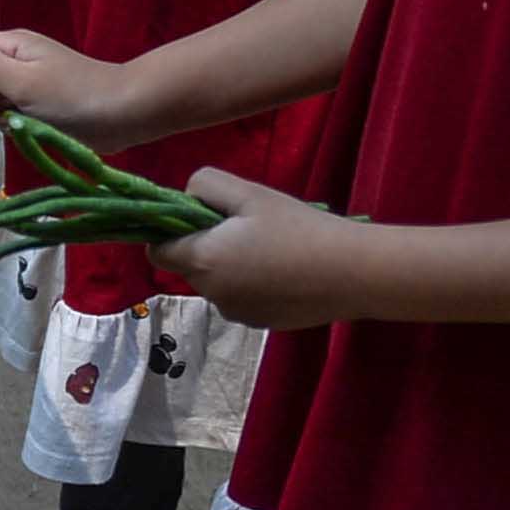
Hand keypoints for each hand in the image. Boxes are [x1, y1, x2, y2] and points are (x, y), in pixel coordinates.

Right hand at [0, 25, 124, 132]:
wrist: (123, 114)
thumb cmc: (74, 95)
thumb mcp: (22, 81)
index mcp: (10, 45)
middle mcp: (14, 60)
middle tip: (10, 107)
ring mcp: (25, 83)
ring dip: (2, 117)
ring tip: (28, 119)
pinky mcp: (36, 104)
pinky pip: (9, 116)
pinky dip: (16, 126)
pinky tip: (35, 128)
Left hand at [147, 173, 356, 328]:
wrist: (352, 273)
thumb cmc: (298, 229)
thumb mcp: (249, 193)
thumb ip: (205, 186)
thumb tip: (187, 197)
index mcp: (201, 261)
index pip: (157, 250)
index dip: (170, 231)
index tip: (200, 216)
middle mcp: (211, 294)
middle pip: (190, 265)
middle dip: (207, 245)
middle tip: (248, 226)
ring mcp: (235, 313)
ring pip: (218, 282)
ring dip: (231, 265)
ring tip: (273, 247)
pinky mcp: (260, 323)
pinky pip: (242, 298)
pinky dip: (253, 284)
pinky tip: (286, 270)